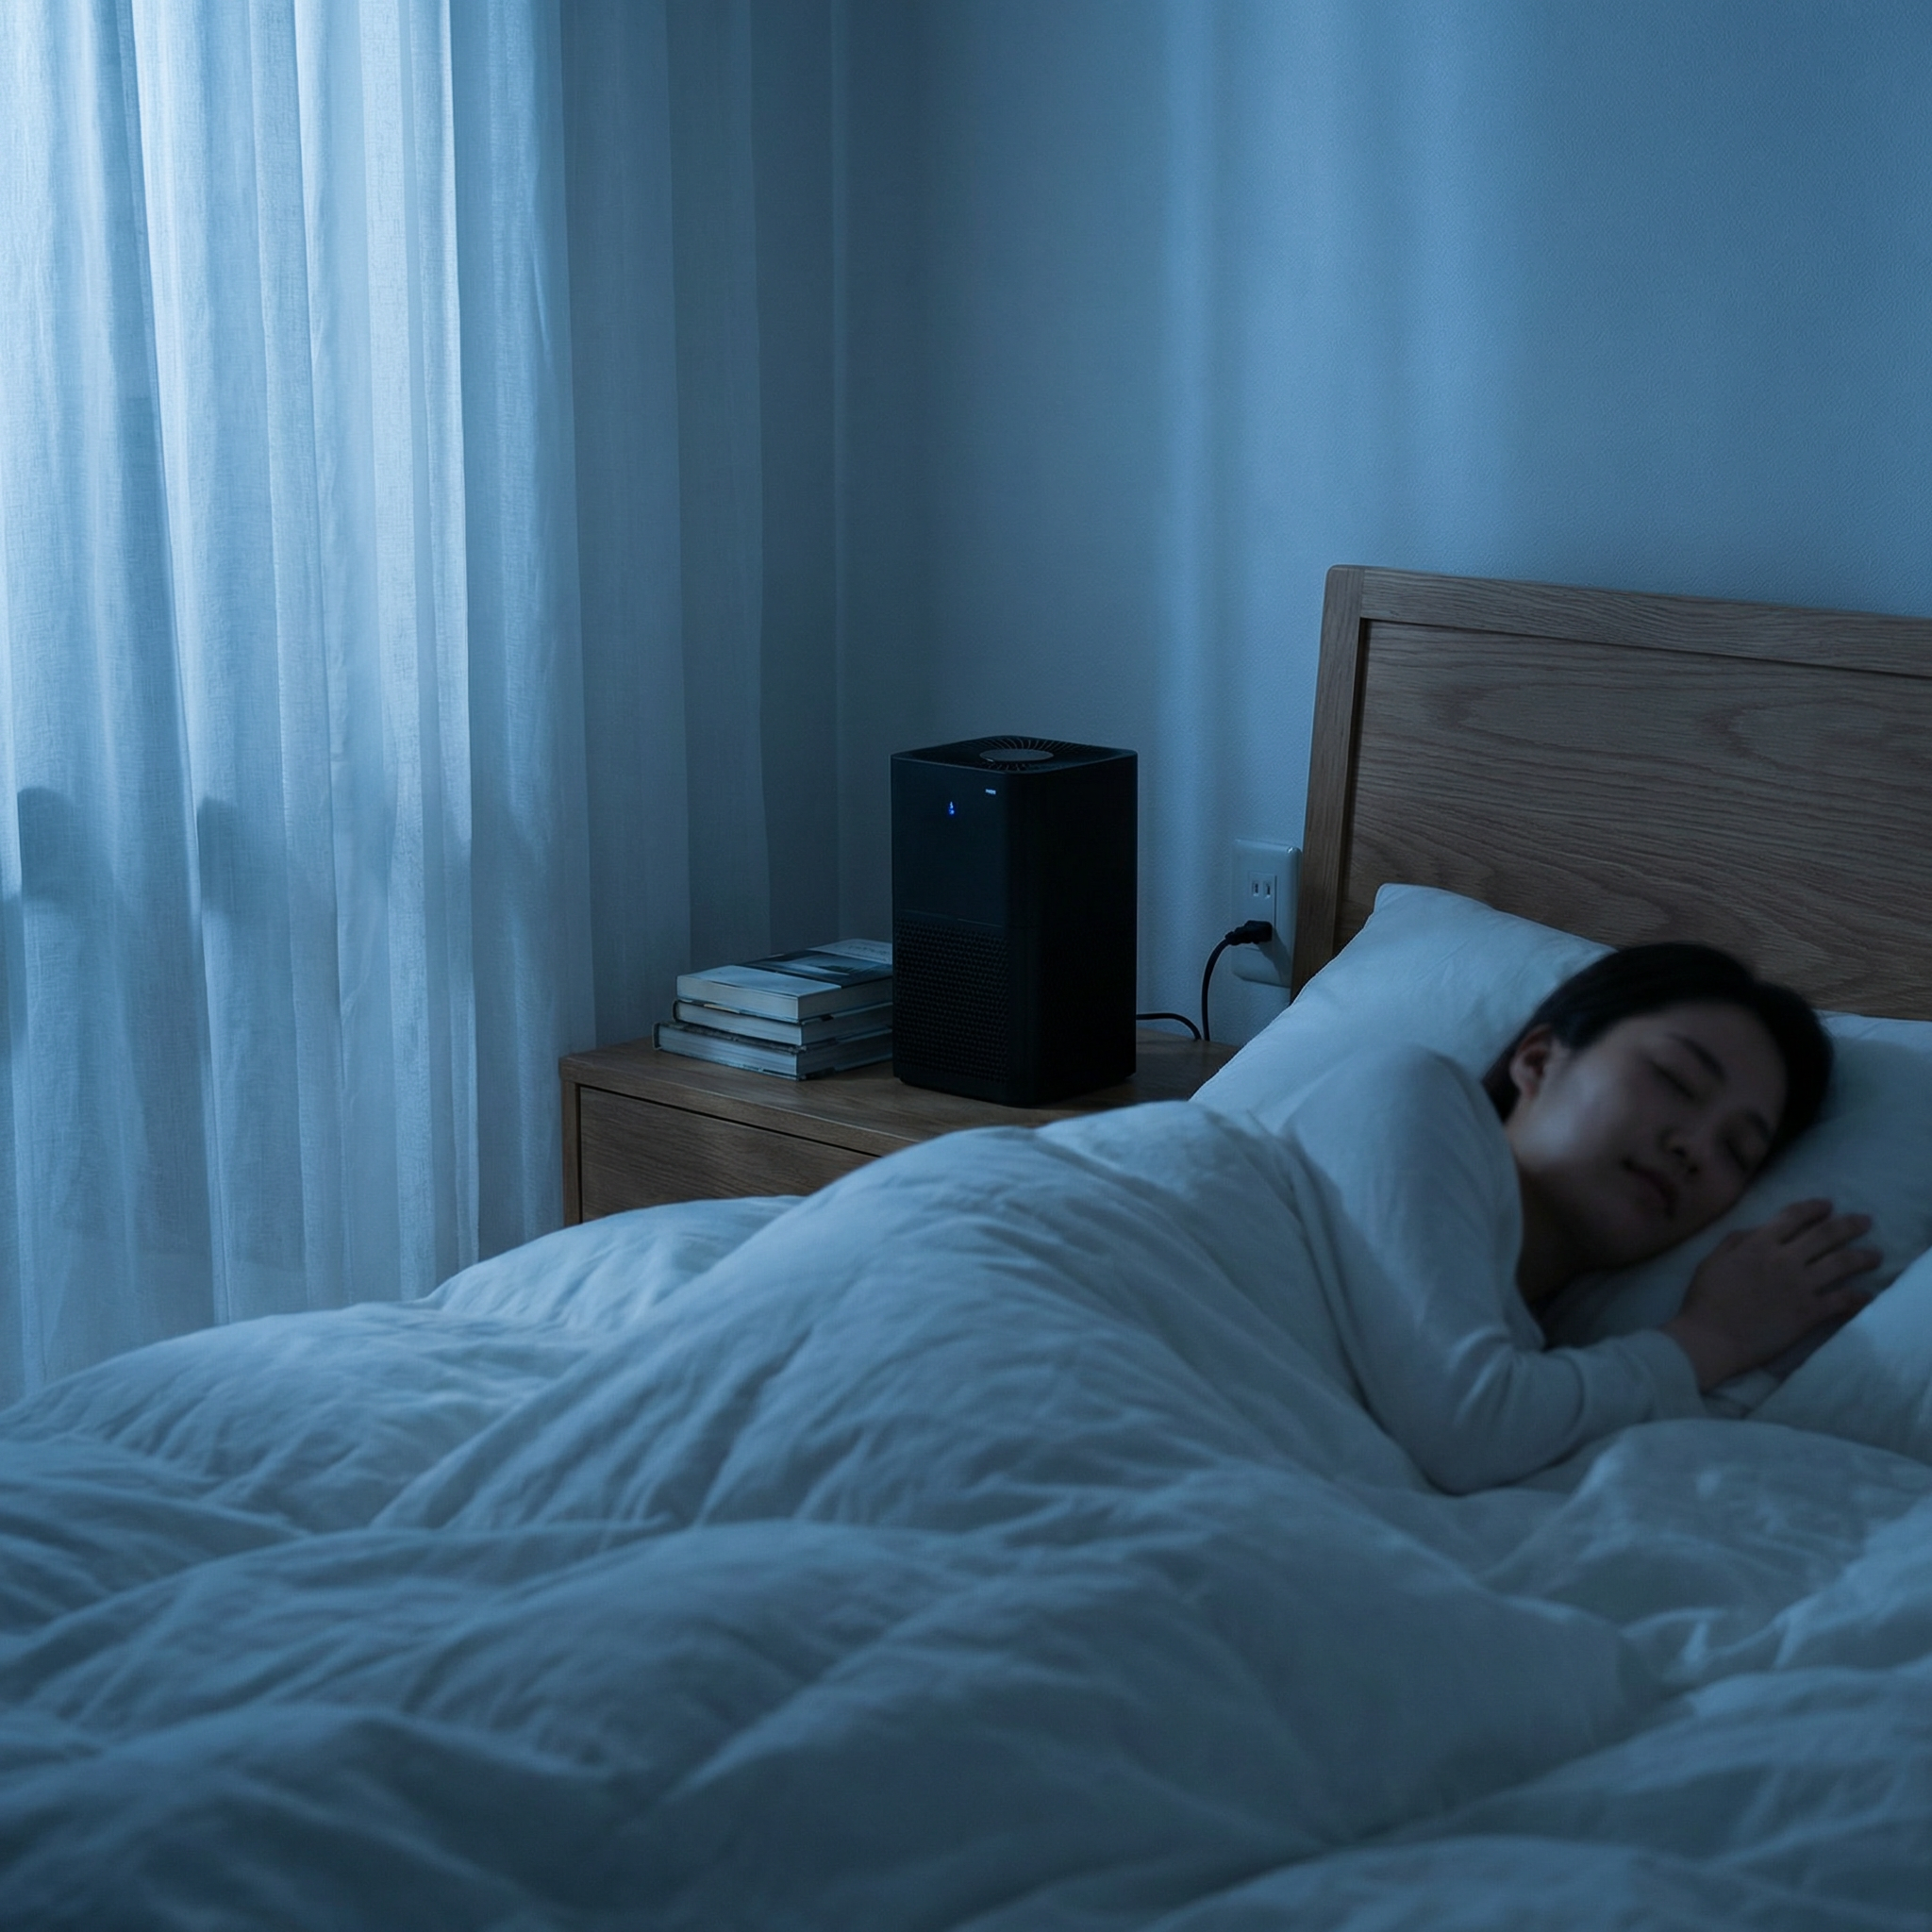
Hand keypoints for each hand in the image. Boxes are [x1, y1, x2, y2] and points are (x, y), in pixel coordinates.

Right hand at [1661, 1199, 1880, 1390]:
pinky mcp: (1809, 1312)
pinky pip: (1841, 1300)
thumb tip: (1758, 1230)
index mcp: (1759, 1244)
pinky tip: (1867, 1295)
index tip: (1827, 1205)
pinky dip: (1858, 1297)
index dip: (1813, 1208)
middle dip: (1849, 1225)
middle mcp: (1785, 1259)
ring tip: (1876, 1255)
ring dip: (1862, 1257)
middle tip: (1866, 1221)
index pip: (1793, 1217)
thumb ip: (1735, 1240)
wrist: (1711, 1338)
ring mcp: (1800, 1286)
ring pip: (1841, 1264)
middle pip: (1825, 1235)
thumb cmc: (1705, 1300)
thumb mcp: (1712, 1261)